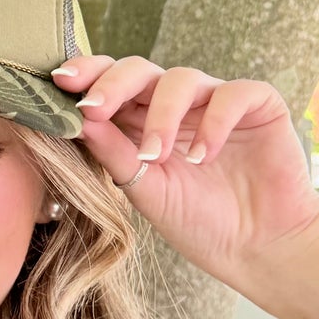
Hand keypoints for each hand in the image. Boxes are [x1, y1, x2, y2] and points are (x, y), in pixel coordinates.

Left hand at [52, 54, 318, 318]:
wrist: (258, 249)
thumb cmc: (199, 223)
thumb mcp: (146, 191)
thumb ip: (115, 155)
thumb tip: (78, 118)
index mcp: (142, 119)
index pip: (111, 83)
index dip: (87, 75)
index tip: (60, 82)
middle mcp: (178, 104)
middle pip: (140, 68)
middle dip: (113, 83)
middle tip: (94, 107)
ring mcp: (216, 101)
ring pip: (182, 78)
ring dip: (162, 115)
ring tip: (157, 156)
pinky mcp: (258, 104)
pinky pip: (232, 93)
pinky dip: (214, 122)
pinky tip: (202, 156)